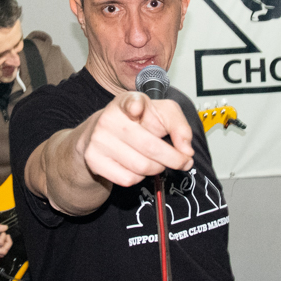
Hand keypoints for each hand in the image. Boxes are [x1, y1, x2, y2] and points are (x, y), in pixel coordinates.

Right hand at [0, 220, 11, 257]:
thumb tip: (5, 228)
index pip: (0, 242)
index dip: (3, 235)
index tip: (1, 230)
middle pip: (3, 251)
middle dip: (8, 243)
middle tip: (6, 235)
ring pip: (1, 254)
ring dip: (6, 247)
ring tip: (5, 239)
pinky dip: (2, 249)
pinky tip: (0, 242)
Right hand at [77, 92, 194, 187]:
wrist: (102, 134)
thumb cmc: (136, 122)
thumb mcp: (162, 115)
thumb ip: (179, 127)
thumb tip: (186, 151)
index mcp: (127, 102)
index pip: (130, 101)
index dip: (135, 105)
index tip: (137, 109)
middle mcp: (109, 119)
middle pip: (150, 147)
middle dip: (174, 159)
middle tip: (183, 161)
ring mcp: (99, 140)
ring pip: (141, 167)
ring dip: (157, 168)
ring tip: (157, 161)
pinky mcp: (94, 160)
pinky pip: (128, 179)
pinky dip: (140, 177)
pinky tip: (138, 166)